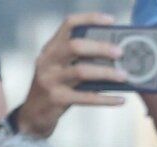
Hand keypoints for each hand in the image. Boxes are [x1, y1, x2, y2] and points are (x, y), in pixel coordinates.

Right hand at [15, 13, 127, 137]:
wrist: (31, 118)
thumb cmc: (53, 91)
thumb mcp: (59, 70)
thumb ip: (78, 61)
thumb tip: (112, 58)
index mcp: (50, 49)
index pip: (68, 24)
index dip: (90, 19)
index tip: (110, 21)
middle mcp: (48, 61)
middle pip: (76, 46)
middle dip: (101, 47)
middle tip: (120, 53)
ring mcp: (50, 80)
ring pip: (82, 71)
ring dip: (106, 73)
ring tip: (124, 76)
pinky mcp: (56, 100)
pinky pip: (86, 98)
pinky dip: (106, 99)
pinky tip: (120, 99)